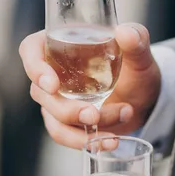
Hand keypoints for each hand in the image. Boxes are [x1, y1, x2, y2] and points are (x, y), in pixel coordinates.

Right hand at [18, 23, 160, 148]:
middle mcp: (52, 73)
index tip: (53, 85)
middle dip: (68, 110)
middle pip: (42, 94)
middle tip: (95, 114)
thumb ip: (137, 40)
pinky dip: (87, 142)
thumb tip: (126, 33)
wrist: (143, 98)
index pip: (31, 50)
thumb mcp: (140, 54)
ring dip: (82, 130)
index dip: (35, 68)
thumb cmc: (135, 69)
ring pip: (55, 120)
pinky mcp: (66, 123)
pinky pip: (65, 136)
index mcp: (60, 45)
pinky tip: (111, 141)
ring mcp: (57, 101)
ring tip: (117, 127)